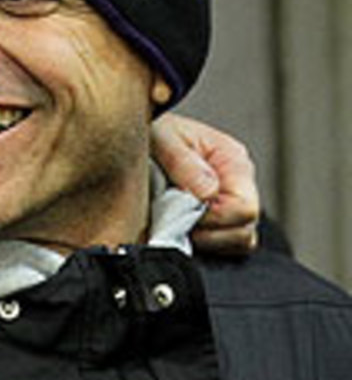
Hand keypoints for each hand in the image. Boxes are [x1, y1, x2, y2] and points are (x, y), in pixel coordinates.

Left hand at [151, 113, 259, 254]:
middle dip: (209, 232)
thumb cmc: (153, 133)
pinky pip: (223, 246)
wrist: (134, 136)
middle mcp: (238, 183)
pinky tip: (179, 228)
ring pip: (238, 242)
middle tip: (175, 218)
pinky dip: (204, 244)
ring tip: (176, 222)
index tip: (182, 209)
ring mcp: (230, 202)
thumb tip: (208, 193)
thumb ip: (183, 163)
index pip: (245, 208)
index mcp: (233, 160)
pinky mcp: (217, 219)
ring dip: (206, 240)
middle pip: (245, 230)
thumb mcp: (161, 138)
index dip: (214, 217)